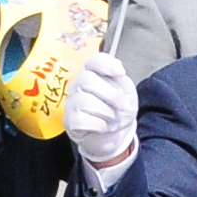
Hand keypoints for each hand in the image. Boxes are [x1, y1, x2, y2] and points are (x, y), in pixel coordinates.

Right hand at [63, 52, 140, 167]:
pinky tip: (102, 126)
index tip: (121, 73)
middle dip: (112, 95)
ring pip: (85, 101)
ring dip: (107, 112)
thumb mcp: (126, 93)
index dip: (107, 64)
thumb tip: (118, 70)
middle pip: (88, 80)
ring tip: (112, 118)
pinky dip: (98, 125)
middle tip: (122, 106)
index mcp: (93, 73)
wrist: (114, 135)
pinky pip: (81, 119)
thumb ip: (121, 80)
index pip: (94, 61)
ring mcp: (71, 102)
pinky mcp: (70, 121)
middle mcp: (78, 84)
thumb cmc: (117, 110)